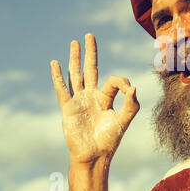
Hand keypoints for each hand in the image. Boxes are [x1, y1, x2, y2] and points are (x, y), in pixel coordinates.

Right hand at [50, 33, 139, 163]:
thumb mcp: (125, 120)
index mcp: (106, 98)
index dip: (123, 83)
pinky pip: (62, 89)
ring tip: (74, 43)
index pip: (114, 80)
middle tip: (89, 35)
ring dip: (74, 58)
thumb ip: (132, 104)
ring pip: (75, 74)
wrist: (94, 155)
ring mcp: (79, 100)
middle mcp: (92, 95)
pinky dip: (58, 76)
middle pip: (90, 69)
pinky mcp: (68, 107)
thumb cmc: (110, 140)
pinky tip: (55, 63)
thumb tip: (134, 86)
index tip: (130, 92)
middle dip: (90, 52)